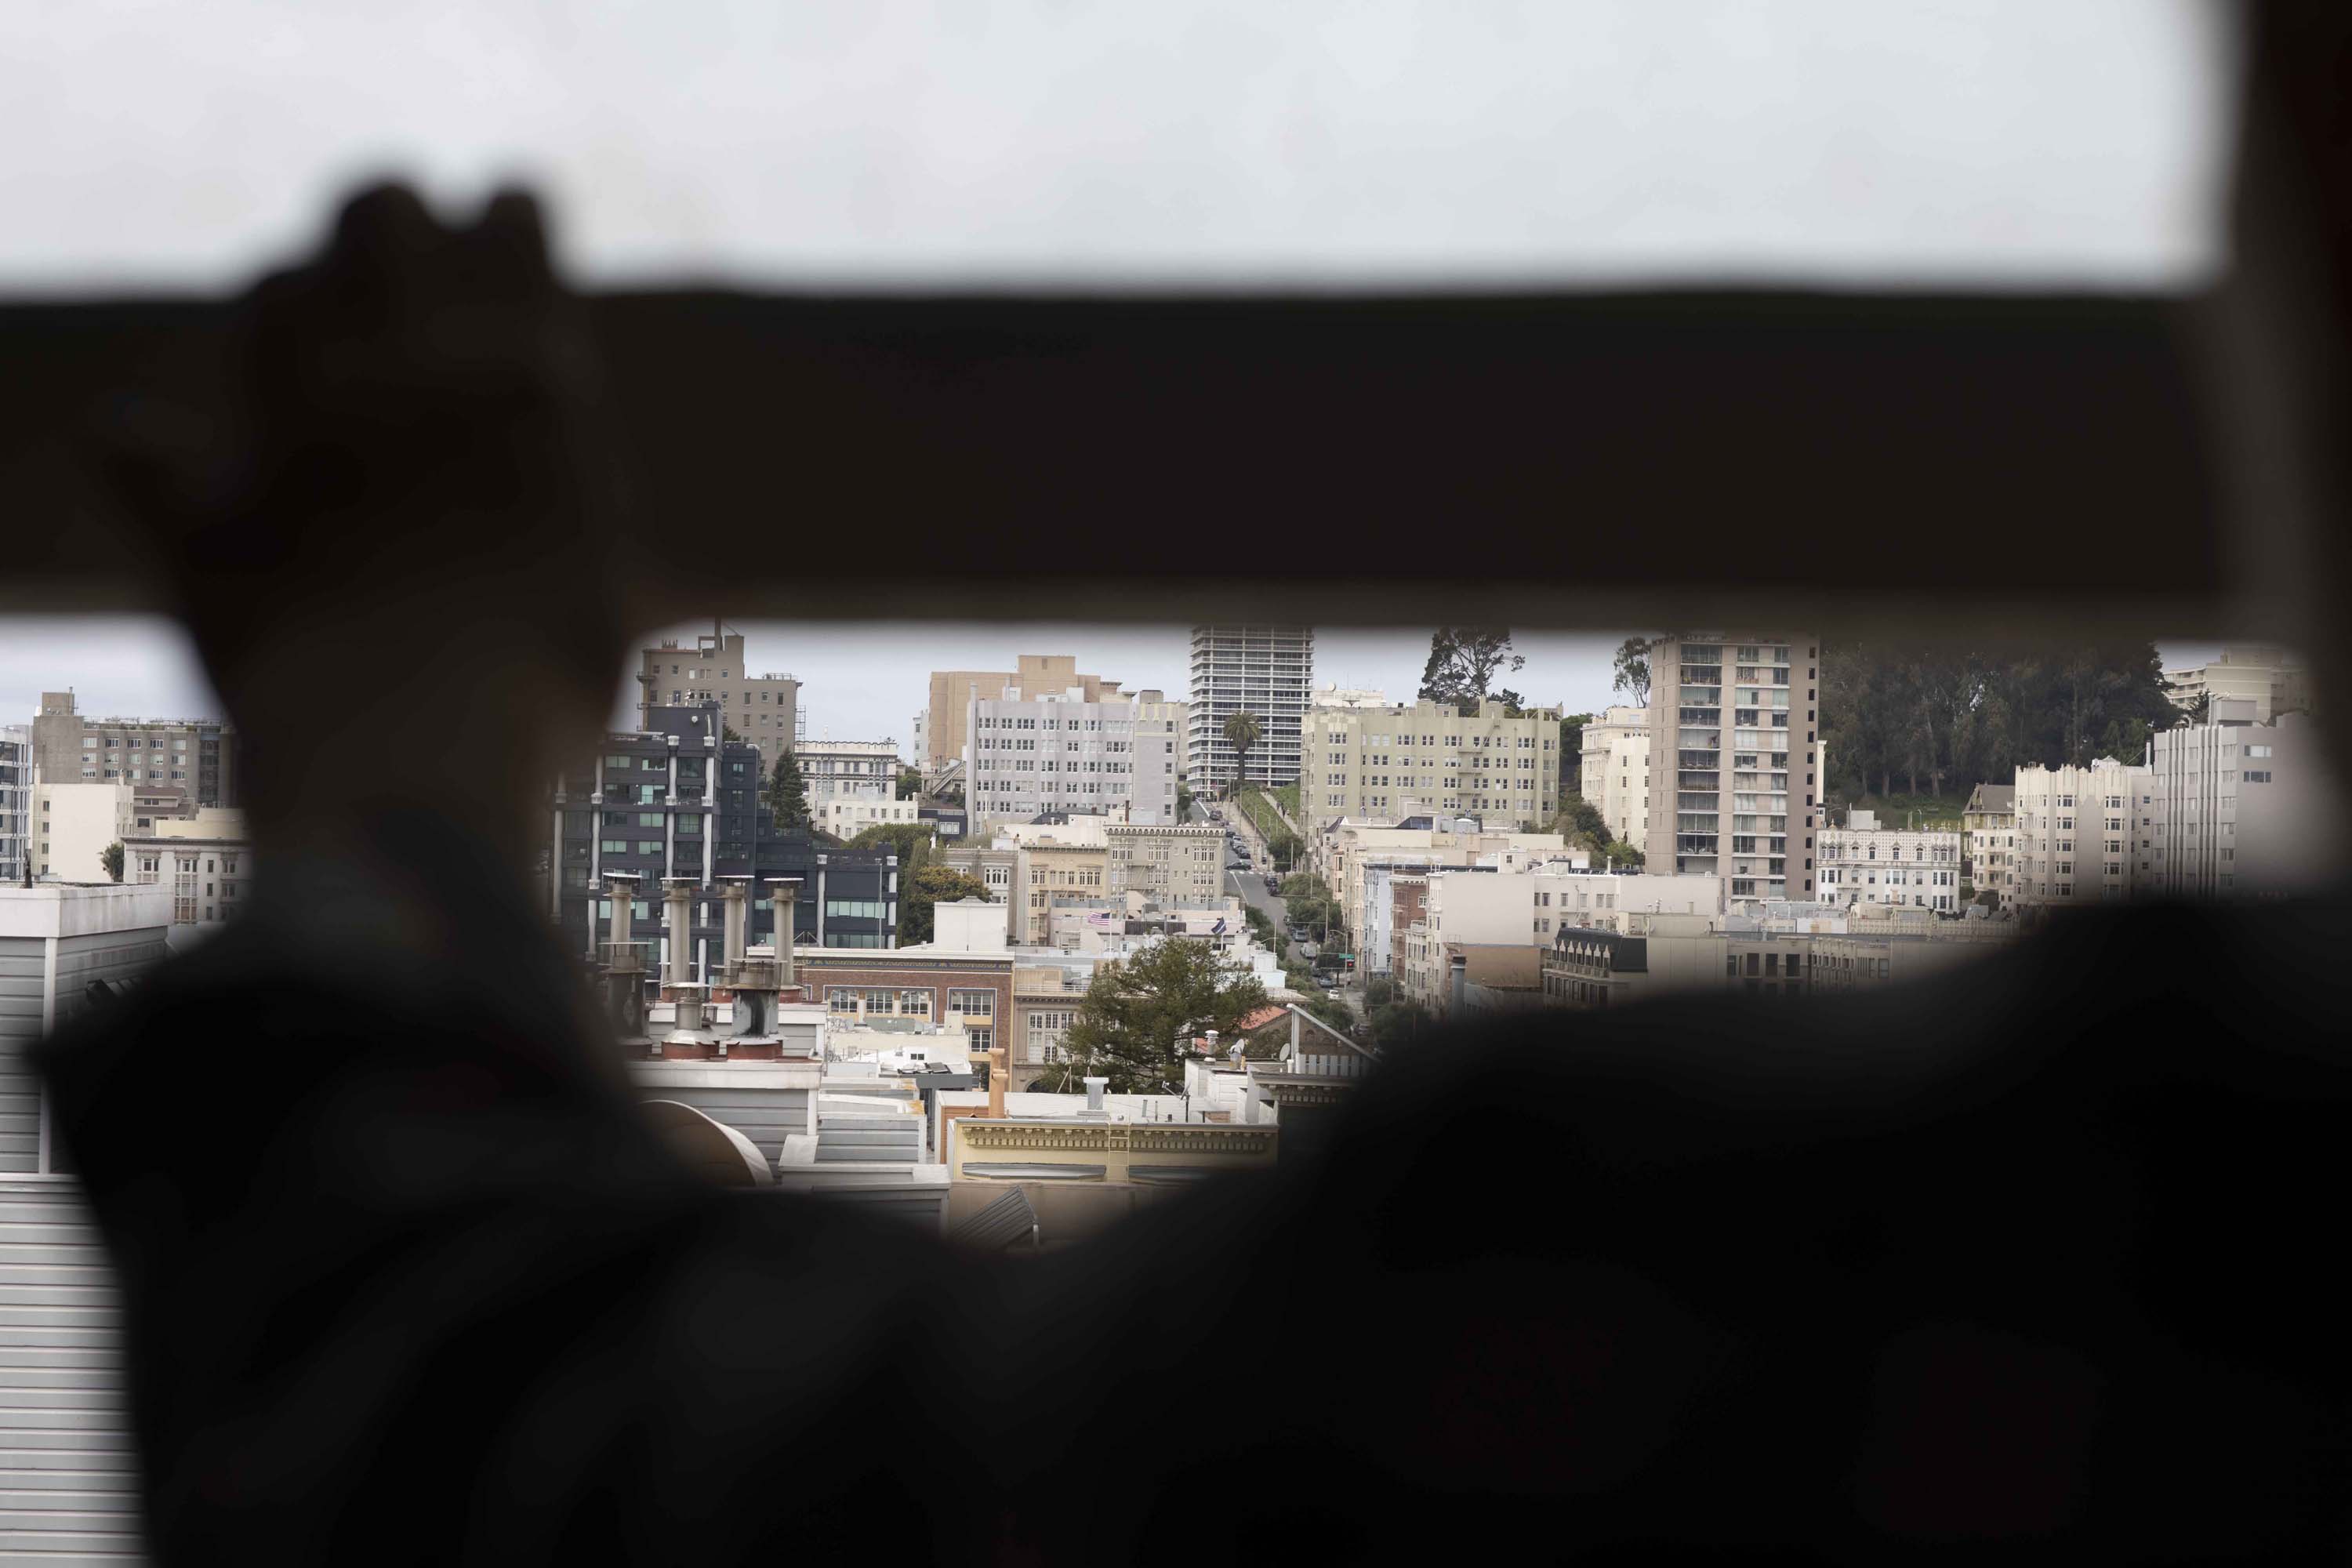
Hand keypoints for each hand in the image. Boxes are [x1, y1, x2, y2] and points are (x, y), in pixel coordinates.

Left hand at [98, 184, 631, 847]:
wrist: (415, 756)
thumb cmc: (549, 699)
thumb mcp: (609, 615)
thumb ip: (591, 556)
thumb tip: (658, 587)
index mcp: (527, 387)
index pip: (517, 233)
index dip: (511, 208)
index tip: (507, 198)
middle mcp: (404, 380)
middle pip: (375, 219)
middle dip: (383, 210)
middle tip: (392, 216)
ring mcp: (297, 435)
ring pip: (271, 297)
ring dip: (289, 296)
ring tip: (302, 305)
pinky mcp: (209, 514)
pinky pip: (143, 449)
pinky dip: (149, 452)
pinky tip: (149, 448)